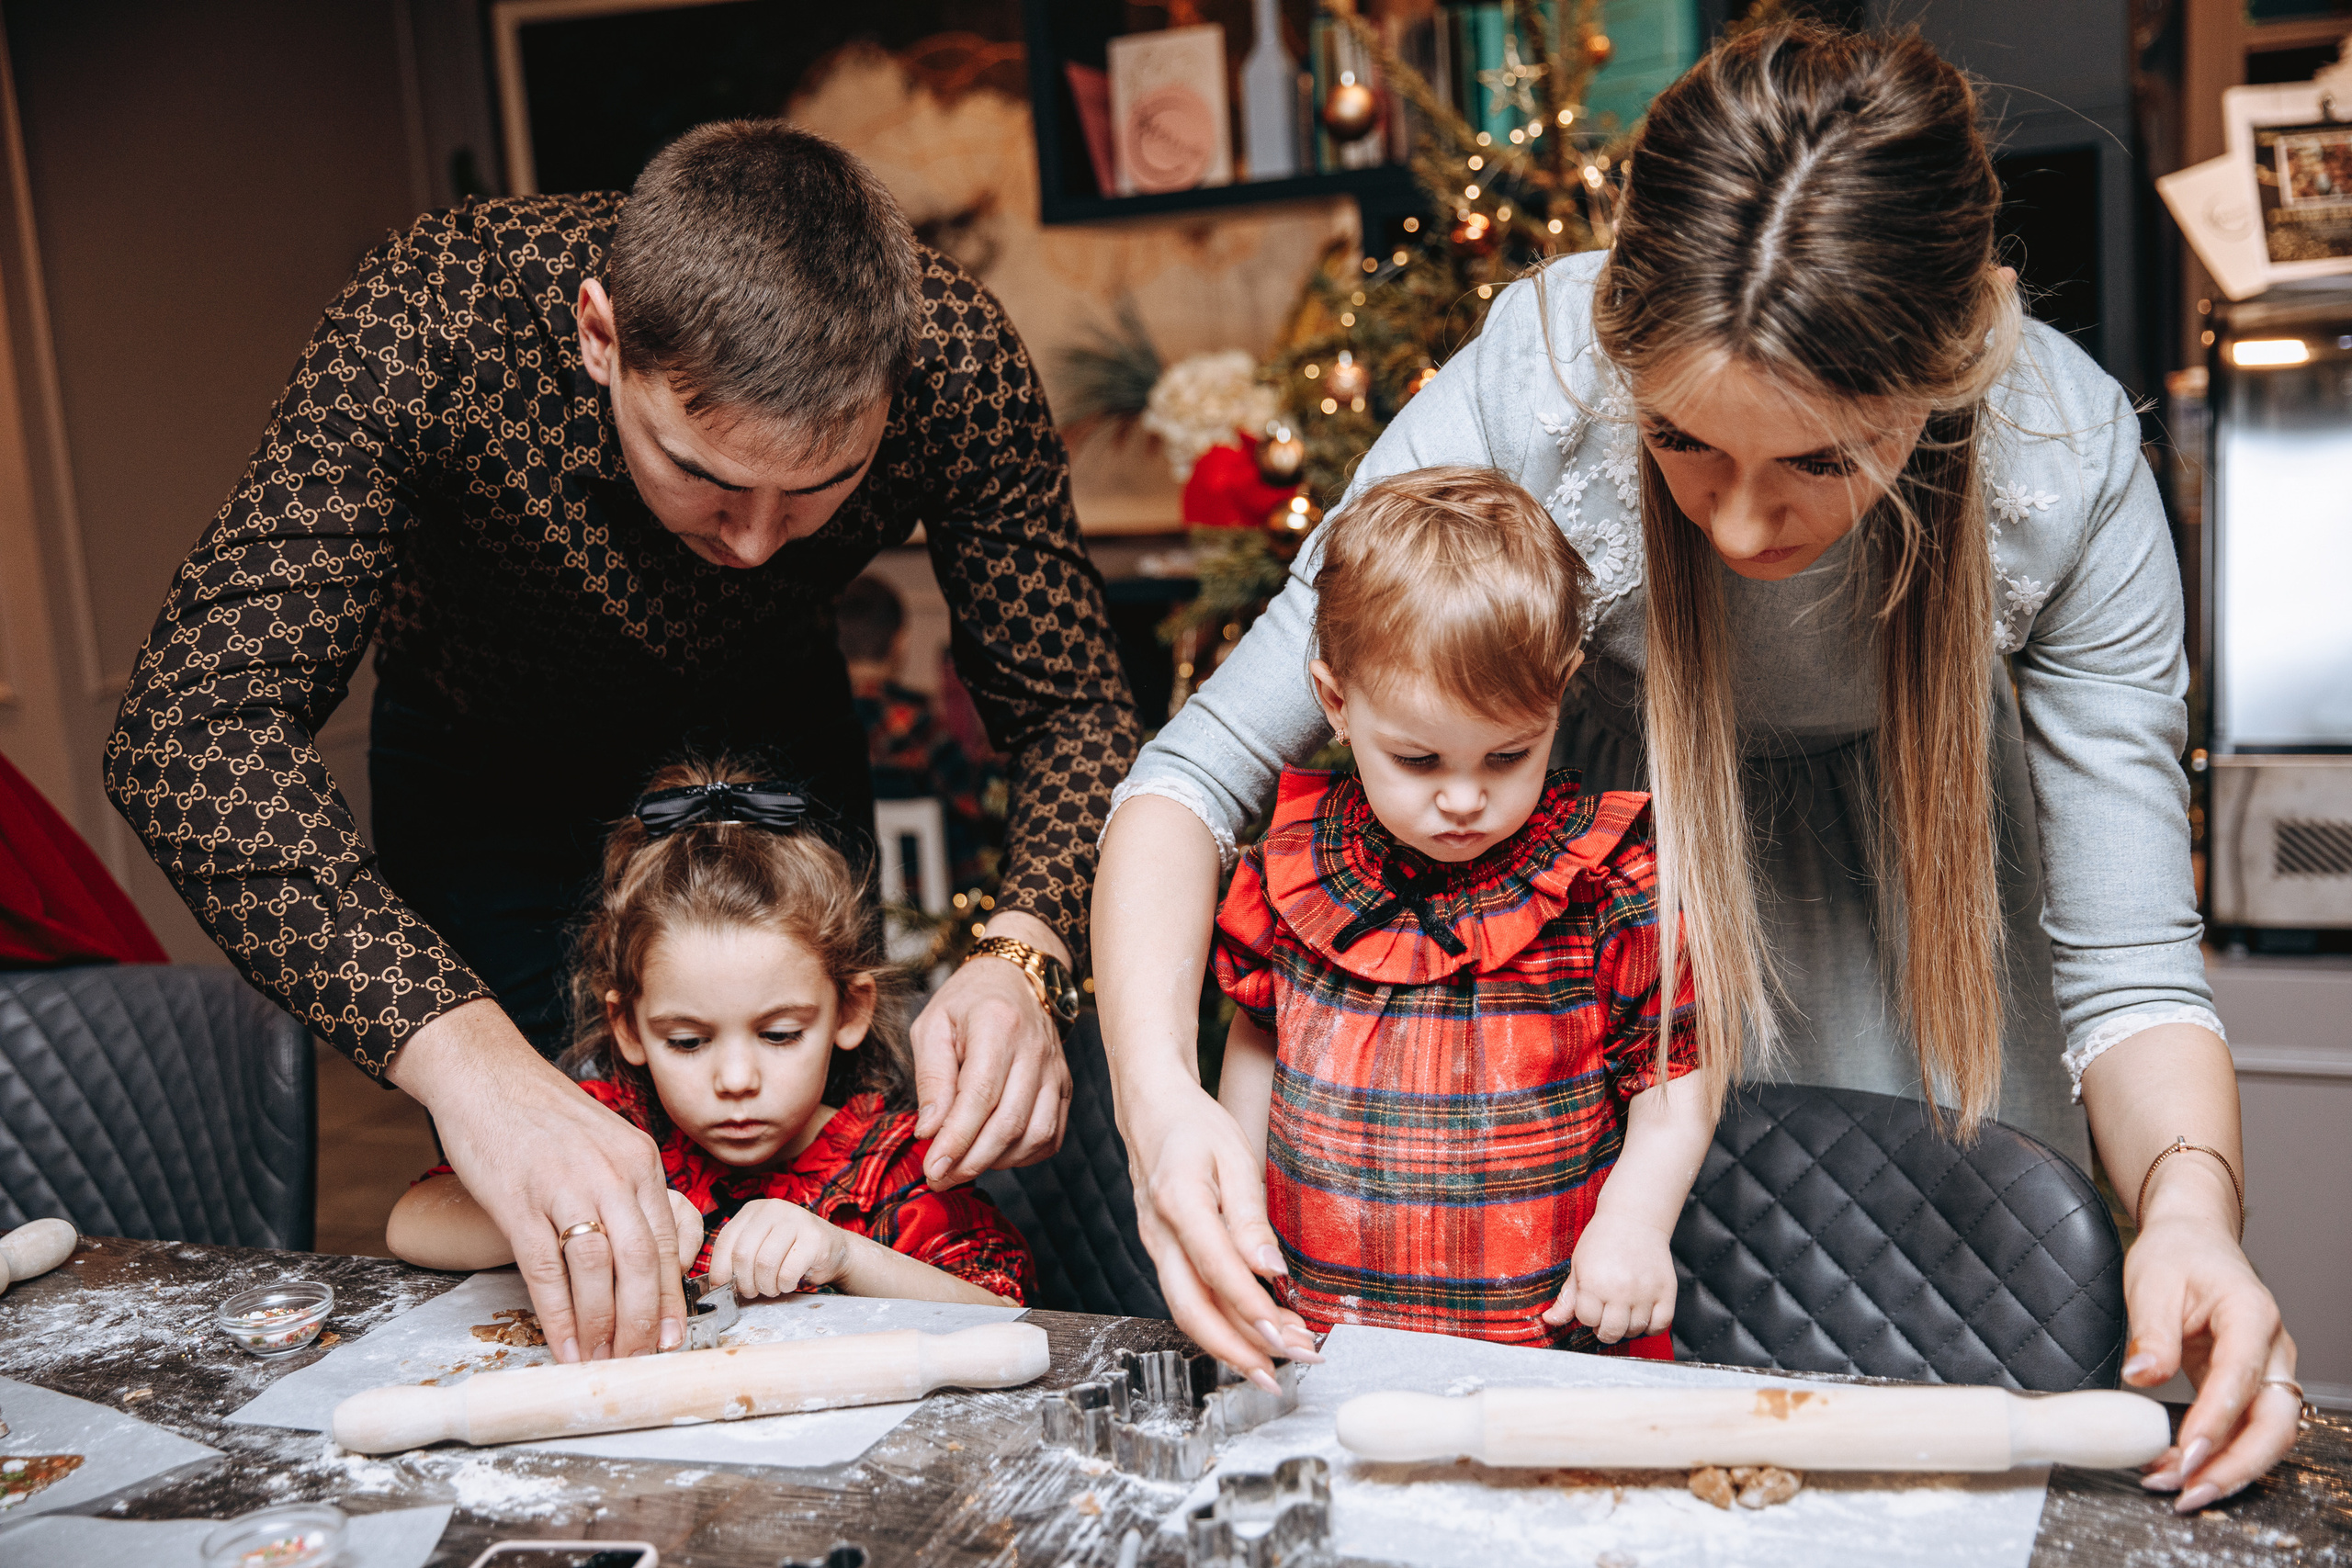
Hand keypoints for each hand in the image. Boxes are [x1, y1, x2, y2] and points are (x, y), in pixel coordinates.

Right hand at [389, 999, 684, 1362]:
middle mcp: (612, 1174)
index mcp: (640, 1161)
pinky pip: (545, 1271)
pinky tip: (563, 1344)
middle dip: (642, 1323)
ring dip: (601, 1326)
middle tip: (637, 1360)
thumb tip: (639, 1257)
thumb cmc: (543, 1115)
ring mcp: (565, 1187)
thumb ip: (626, 1191)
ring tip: (600, 1361)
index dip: (671, 1297)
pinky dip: (558, 1316)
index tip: (671, 1336)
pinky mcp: (519, 1202)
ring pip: (598, 1273)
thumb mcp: (605, 1143)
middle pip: (641, 1264)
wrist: (485, 1076)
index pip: (668, 1242)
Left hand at [705, 1199, 850, 1298]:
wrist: (832, 1249)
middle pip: (743, 1254)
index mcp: (754, 1209)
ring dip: (766, 1286)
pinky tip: (788, 1282)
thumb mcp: (760, 1245)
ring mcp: (796, 1220)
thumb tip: (716, 1283)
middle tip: (753, 1291)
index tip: (723, 1287)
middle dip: (745, 1282)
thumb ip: (739, 1255)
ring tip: (772, 1288)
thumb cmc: (790, 1252)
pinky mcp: (814, 1238)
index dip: (720, 1269)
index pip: (725, 1240)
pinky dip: (785, 1285)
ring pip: (765, 1264)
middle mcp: (773, 1209)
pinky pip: (788, 1271)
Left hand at [908, 912, 1071, 1186]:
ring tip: (964, 1164)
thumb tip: (929, 1131)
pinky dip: (1024, 1155)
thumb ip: (931, 1078)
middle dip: (972, 1160)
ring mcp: (1055, 1069)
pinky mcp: (1065, 1085)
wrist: (1015, 978)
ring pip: (1035, 1134)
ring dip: (998, 1161)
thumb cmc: (967, 1002)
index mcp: (997, 1025)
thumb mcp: (932, 1026)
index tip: (933, 1167)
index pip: (980, 1094)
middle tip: (940, 1178)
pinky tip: (995, 1152)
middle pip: (1010, 1122)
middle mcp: (1034, 1049)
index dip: (957, 1139)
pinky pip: (1052, 1135)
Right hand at [1124, 1064, 1319, 1390]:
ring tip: (1281, 1359)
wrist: (1151, 1111)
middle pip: (1193, 1310)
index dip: (1251, 1309)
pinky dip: (1221, 1324)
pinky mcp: (1162, 1253)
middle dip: (1241, 1349)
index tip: (1286, 1336)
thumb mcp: (1235, 1156)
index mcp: (1179, 1203)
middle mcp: (1159, 1235)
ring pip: (1189, 1312)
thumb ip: (1250, 1217)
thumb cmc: (1196, 1126)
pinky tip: (1254, 1332)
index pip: (1216, 1270)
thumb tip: (1270, 1270)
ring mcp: (1156, 1247)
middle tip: (1290, 1367)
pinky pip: (1188, 1298)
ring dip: (1233, 1344)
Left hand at [1542, 1211, 1677, 1343]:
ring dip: (1627, 1326)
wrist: (1633, 1218)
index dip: (1586, 1315)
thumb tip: (1550, 1320)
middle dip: (1604, 1328)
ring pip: (1636, 1330)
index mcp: (1594, 1283)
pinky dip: (1652, 1326)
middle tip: (1605, 1314)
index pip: (1587, 1319)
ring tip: (1623, 1309)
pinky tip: (1642, 1313)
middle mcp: (1621, 1290)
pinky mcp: (1666, 1291)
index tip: (1590, 1305)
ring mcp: (1646, 1292)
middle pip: (1612, 1332)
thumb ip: (1566, 1298)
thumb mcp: (1577, 1265)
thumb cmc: (1602, 1239)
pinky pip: (1661, 1324)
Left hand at [2125, 1206, 2301, 1512]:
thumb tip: (2142, 1377)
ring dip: (2229, 1469)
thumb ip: (2152, 1333)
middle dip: (2235, 1466)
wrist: (2194, 1239)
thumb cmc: (2176, 1255)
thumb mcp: (2151, 1282)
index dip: (2214, 1423)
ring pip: (2270, 1435)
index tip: (2183, 1455)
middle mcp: (2272, 1348)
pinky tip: (2185, 1469)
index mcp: (2250, 1315)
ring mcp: (2269, 1369)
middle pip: (2274, 1422)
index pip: (2239, 1379)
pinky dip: (2223, 1455)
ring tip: (2179, 1489)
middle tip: (2187, 1492)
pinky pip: (2249, 1429)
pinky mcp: (2254, 1385)